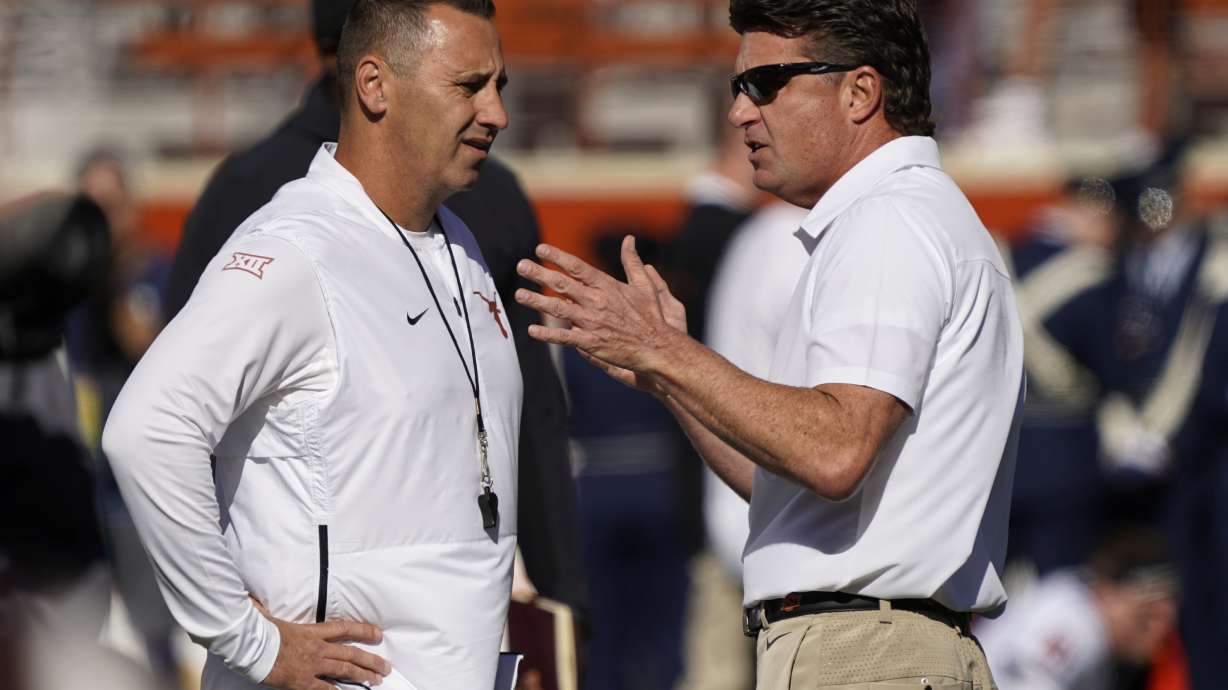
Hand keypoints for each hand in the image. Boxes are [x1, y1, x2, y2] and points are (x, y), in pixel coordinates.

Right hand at [253, 597, 390, 689]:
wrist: (250, 645)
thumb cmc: (257, 630)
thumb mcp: (268, 615)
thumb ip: (267, 609)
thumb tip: (254, 600)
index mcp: (311, 631)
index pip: (344, 628)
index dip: (363, 630)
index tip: (377, 634)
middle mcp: (317, 648)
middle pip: (350, 653)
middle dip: (371, 660)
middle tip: (385, 667)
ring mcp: (311, 665)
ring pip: (345, 670)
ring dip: (363, 675)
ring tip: (377, 679)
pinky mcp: (302, 682)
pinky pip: (326, 688)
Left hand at [514, 237, 686, 390]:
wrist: (658, 347)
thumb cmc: (652, 317)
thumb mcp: (644, 285)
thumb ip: (632, 261)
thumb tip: (629, 239)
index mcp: (607, 286)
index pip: (577, 267)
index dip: (557, 257)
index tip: (539, 249)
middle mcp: (597, 302)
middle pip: (563, 285)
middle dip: (540, 274)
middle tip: (521, 265)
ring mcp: (592, 322)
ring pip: (559, 309)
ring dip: (537, 301)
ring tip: (519, 294)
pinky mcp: (591, 343)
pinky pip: (565, 337)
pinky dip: (548, 334)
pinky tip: (532, 330)